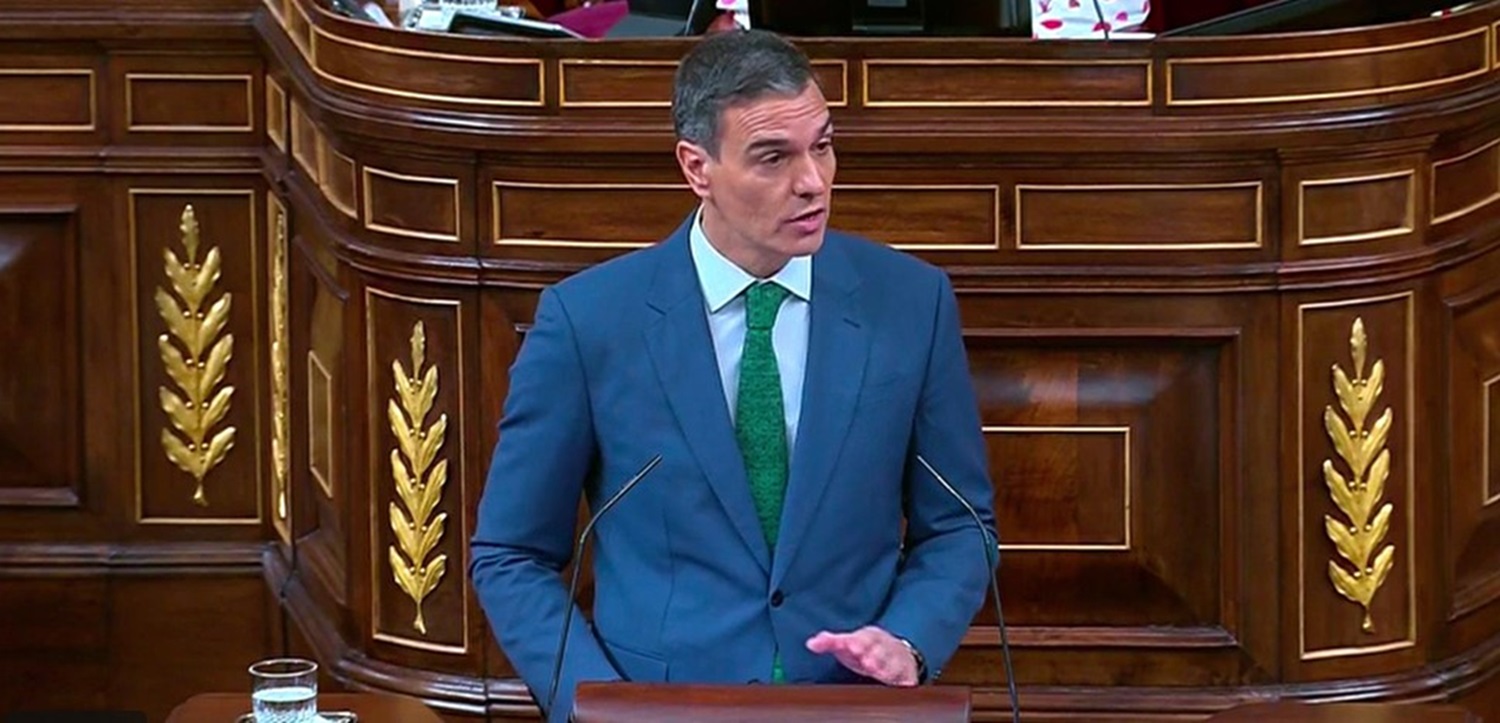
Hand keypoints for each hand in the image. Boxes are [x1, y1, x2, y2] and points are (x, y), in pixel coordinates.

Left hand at [804, 625, 918, 686]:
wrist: (895, 650)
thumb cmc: (864, 648)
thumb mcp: (847, 643)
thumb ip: (828, 642)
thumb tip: (810, 644)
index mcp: (867, 637)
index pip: (863, 638)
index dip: (858, 642)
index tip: (852, 647)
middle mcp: (883, 647)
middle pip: (879, 650)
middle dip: (873, 656)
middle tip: (867, 662)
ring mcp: (895, 660)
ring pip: (893, 663)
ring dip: (888, 668)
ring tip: (881, 673)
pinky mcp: (905, 674)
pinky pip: (907, 677)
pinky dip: (906, 681)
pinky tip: (904, 685)